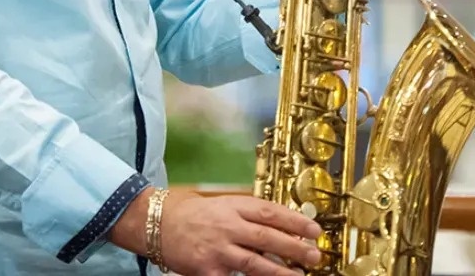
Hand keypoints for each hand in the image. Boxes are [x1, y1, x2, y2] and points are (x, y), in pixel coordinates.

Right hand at [162, 191, 321, 275]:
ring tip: (299, 275)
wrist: (159, 223)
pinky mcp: (207, 270)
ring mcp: (217, 249)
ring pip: (254, 262)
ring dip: (279, 271)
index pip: (270, 212)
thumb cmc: (196, 214)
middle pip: (266, 237)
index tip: (314, 229)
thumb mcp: (225, 205)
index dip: (295, 221)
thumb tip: (283, 227)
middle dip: (294, 247)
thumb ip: (250, 215)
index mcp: (234, 206)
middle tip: (314, 255)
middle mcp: (227, 226)